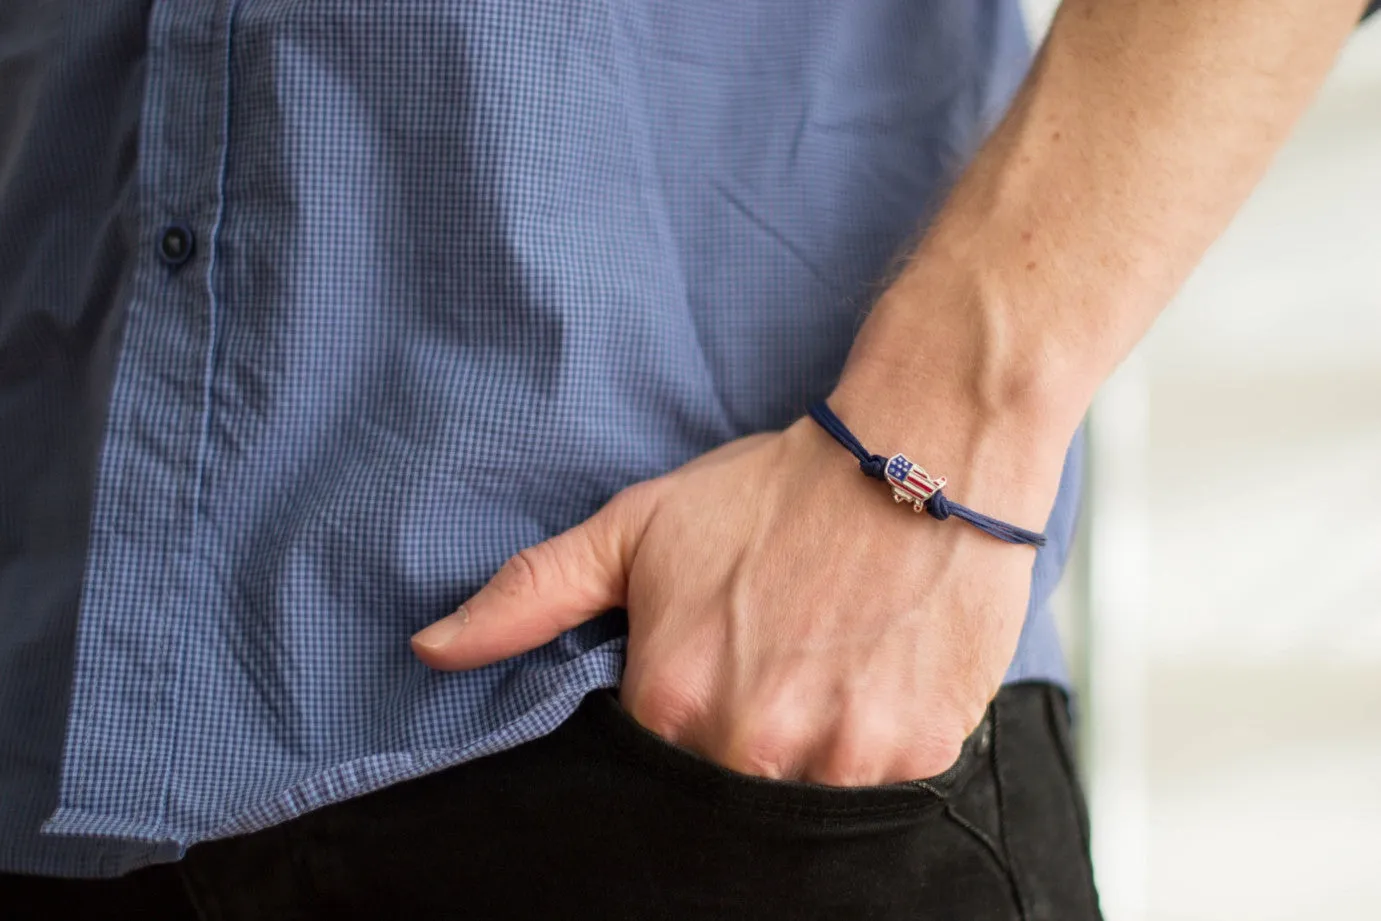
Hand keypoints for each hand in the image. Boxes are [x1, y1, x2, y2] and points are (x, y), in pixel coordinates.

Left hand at [411, 399, 1061, 785]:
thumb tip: (428, 651)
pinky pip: (881, 780)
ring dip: (815, 737)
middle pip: (730, 781)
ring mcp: (841, 754)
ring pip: (808, 788)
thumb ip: (531, 596)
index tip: (719, 659)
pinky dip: (876, 737)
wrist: (918, 455)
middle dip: (747, 730)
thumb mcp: (637, 528)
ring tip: (831, 658)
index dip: (687, 708)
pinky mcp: (919, 751)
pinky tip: (875, 669)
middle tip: (780, 653)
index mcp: (670, 698)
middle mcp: (750, 741)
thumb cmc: (773, 492)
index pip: (653, 758)